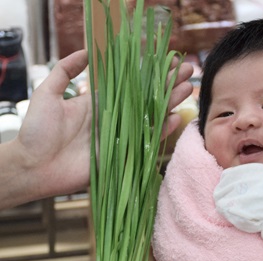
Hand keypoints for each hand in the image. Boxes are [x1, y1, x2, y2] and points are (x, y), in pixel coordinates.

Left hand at [0, 49, 193, 209]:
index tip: (168, 61)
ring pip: (152, 116)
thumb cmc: (37, 131)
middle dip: (168, 84)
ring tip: (189, 88)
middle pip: (148, 98)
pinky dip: (162, 130)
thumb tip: (86, 52)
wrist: (34, 166)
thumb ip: (64, 71)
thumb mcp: (47, 94)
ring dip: (171, 102)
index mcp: (100, 102)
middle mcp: (115, 117)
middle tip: (188, 71)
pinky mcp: (124, 154)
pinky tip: (176, 117)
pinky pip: (147, 140)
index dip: (150, 73)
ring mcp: (121, 135)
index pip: (132, 84)